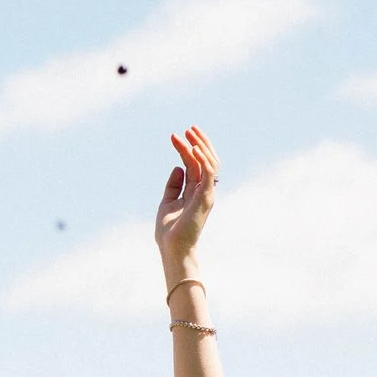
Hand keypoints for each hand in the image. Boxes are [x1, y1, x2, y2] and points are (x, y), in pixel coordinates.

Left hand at [153, 126, 218, 277]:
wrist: (172, 249)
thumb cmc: (169, 231)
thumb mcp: (167, 202)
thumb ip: (173, 185)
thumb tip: (177, 166)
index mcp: (195, 191)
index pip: (194, 164)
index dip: (186, 148)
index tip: (175, 136)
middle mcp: (203, 190)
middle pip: (205, 160)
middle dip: (198, 142)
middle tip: (188, 128)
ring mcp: (206, 193)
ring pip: (210, 163)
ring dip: (201, 146)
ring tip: (190, 133)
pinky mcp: (206, 198)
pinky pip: (208, 174)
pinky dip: (203, 160)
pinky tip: (193, 148)